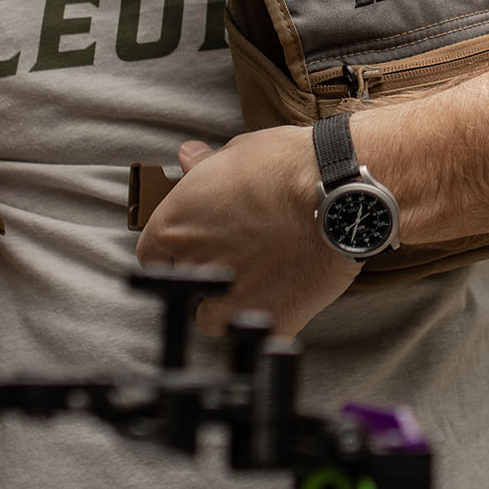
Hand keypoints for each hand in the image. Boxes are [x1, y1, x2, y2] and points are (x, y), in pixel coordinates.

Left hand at [134, 125, 357, 336]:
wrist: (335, 193)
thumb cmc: (285, 166)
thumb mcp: (237, 154)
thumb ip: (204, 168)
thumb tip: (187, 158)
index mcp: (174, 227)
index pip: (153, 254)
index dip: (175, 251)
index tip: (197, 245)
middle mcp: (191, 267)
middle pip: (183, 286)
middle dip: (205, 274)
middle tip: (238, 256)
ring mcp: (227, 300)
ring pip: (212, 319)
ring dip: (228, 306)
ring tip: (258, 283)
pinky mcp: (266, 320)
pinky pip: (258, 334)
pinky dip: (268, 322)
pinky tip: (286, 299)